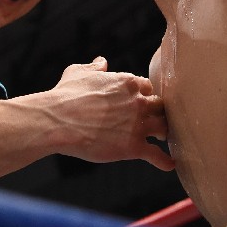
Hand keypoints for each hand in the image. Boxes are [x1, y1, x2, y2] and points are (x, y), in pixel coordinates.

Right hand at [47, 56, 172, 169]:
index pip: (146, 87)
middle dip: (158, 112)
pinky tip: (169, 164)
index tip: (141, 102)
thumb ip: (93, 67)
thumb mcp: (77, 73)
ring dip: (163, 132)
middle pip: (160, 106)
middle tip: (155, 119)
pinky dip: (164, 160)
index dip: (144, 95)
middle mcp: (137, 102)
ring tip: (161, 138)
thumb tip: (102, 62)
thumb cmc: (64, 96)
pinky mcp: (133, 147)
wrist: (57, 122)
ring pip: (162, 128)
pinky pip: (156, 155)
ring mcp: (137, 125)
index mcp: (127, 83)